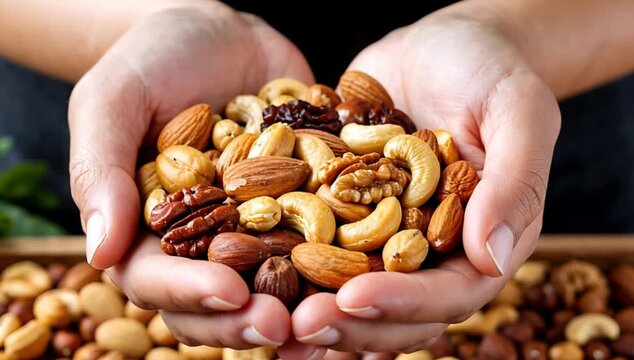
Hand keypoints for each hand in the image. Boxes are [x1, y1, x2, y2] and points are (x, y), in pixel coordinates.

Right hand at [68, 2, 311, 348]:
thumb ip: (100, 171)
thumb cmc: (155, 59)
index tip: (227, 292)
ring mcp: (257, 228)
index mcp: (147, 230)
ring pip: (273, 283)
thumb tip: (97, 254)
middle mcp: (204, 240)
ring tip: (330, 311)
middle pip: (219, 298)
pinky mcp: (302, 207)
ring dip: (299, 304)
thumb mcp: (114, 99)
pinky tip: (371, 269)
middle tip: (284, 325)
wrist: (222, 32)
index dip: (189, 292)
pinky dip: (343, 259)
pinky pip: (323, 239)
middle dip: (248, 317)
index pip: (157, 278)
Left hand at [280, 10, 560, 355]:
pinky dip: (290, 272)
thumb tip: (491, 256)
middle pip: (396, 309)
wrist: (440, 45)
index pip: (449, 292)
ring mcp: (385, 233)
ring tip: (271, 327)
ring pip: (354, 293)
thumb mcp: (516, 112)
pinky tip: (251, 283)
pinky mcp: (346, 210)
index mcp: (479, 239)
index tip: (354, 298)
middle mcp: (430, 249)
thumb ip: (513, 182)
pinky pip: (319, 249)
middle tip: (300, 325)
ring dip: (315, 315)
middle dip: (350, 323)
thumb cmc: (490, 70)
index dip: (403, 302)